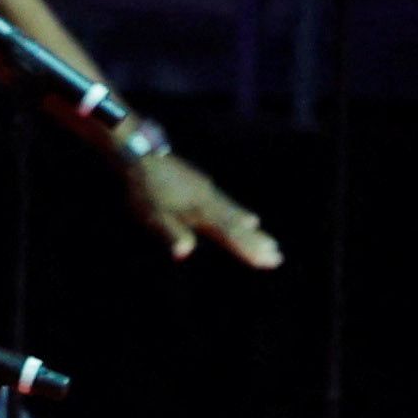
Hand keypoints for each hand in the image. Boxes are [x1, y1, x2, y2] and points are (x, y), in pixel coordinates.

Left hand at [132, 149, 281, 270]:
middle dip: (257, 243)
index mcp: (199, 210)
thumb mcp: (152, 215)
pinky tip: (249, 221)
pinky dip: (241, 216)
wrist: (141, 155)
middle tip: (277, 258)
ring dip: (253, 232)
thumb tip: (185, 251)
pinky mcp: (203, 186)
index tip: (266, 261)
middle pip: (237, 226)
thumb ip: (170, 232)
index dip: (246, 249)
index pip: (228, 233)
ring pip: (236, 215)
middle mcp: (209, 200)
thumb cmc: (144, 190)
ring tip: (270, 243)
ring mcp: (208, 192)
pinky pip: (229, 206)